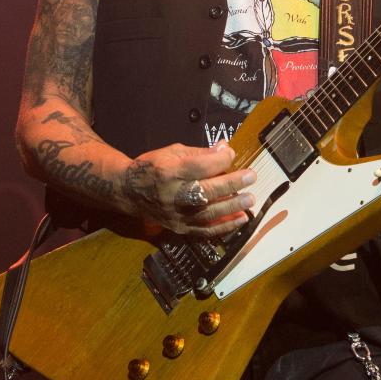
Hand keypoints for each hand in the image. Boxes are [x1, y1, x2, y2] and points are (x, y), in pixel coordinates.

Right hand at [123, 142, 254, 237]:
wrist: (128, 192)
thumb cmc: (153, 167)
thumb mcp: (172, 152)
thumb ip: (200, 153)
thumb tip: (225, 149)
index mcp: (169, 171)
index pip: (199, 166)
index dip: (220, 160)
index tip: (232, 153)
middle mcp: (172, 195)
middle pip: (206, 191)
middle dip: (231, 183)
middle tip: (252, 177)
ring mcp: (176, 214)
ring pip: (208, 213)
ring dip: (232, 207)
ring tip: (250, 200)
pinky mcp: (179, 228)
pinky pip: (205, 230)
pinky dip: (225, 226)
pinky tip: (241, 219)